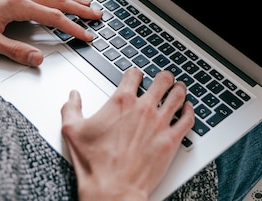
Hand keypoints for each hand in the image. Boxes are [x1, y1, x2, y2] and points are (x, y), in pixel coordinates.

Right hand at [61, 69, 194, 200]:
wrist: (112, 189)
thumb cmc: (94, 163)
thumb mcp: (72, 131)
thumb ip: (71, 108)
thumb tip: (73, 96)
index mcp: (121, 102)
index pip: (134, 74)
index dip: (135, 73)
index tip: (136, 76)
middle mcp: (143, 108)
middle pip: (162, 80)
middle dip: (164, 77)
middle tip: (165, 78)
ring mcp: (160, 123)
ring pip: (178, 95)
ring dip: (179, 89)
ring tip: (179, 88)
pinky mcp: (171, 139)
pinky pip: (188, 118)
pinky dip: (190, 110)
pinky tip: (188, 109)